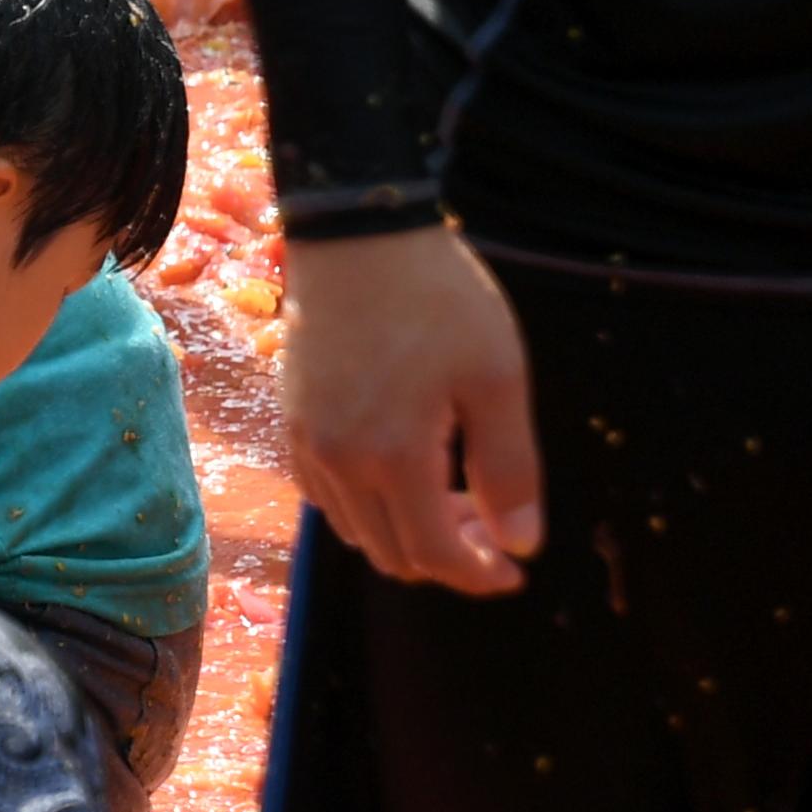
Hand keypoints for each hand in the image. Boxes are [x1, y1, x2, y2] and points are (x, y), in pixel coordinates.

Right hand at [280, 226, 543, 594]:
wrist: (357, 235)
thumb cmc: (438, 301)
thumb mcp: (496, 380)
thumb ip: (509, 469)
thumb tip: (520, 543)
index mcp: (392, 456)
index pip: (433, 554)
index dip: (478, 575)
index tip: (516, 569)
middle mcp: (338, 461)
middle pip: (390, 553)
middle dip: (447, 557)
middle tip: (493, 528)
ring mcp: (306, 440)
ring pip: (353, 528)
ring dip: (404, 534)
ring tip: (452, 499)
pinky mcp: (291, 417)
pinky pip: (323, 493)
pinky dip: (364, 506)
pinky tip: (397, 474)